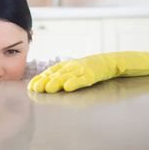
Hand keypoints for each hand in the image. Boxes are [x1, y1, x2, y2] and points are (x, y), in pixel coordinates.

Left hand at [28, 51, 148, 92]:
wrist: (117, 60)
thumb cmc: (95, 68)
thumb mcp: (77, 70)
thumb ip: (64, 76)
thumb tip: (47, 83)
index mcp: (69, 65)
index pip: (51, 71)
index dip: (41, 78)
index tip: (31, 86)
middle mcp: (74, 66)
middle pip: (56, 74)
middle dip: (44, 81)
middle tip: (35, 89)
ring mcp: (84, 69)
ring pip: (68, 76)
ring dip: (56, 82)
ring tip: (47, 88)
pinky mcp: (95, 74)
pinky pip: (84, 79)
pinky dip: (75, 83)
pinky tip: (68, 88)